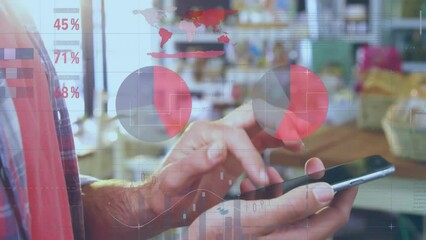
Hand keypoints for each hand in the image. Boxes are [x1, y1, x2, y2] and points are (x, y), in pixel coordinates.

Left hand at [148, 102, 303, 226]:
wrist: (163, 200)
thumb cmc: (165, 192)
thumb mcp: (173, 181)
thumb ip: (193, 164)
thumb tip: (220, 149)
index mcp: (203, 134)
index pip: (236, 136)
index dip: (252, 156)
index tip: (262, 180)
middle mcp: (217, 131)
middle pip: (253, 113)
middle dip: (277, 120)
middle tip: (298, 134)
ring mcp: (228, 140)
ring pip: (261, 123)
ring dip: (282, 127)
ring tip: (299, 144)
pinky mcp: (236, 152)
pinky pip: (262, 139)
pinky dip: (279, 140)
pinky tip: (292, 148)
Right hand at [188, 158, 357, 239]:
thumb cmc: (221, 235)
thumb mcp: (259, 216)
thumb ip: (295, 205)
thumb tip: (328, 191)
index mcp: (296, 238)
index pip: (334, 216)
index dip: (345, 194)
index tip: (352, 175)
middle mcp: (288, 237)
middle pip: (314, 208)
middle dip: (313, 183)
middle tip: (313, 163)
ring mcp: (273, 233)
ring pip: (292, 205)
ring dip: (285, 186)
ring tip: (270, 173)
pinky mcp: (259, 229)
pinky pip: (272, 208)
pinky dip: (266, 194)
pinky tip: (250, 186)